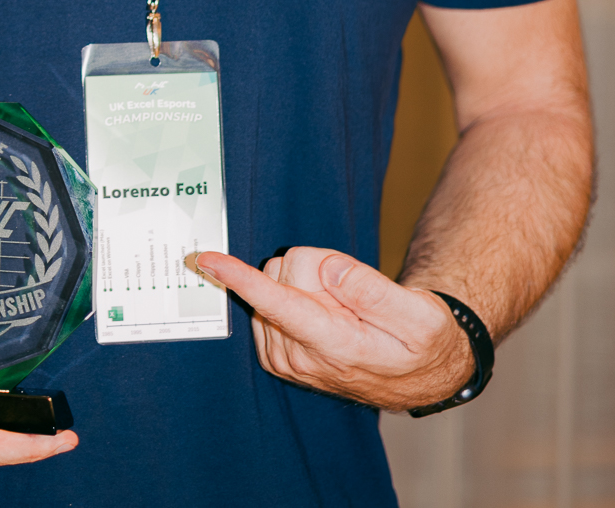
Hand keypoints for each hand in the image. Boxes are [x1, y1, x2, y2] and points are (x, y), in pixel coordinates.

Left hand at [194, 247, 475, 410]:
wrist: (422, 373)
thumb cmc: (423, 342)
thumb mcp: (420, 316)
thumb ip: (373, 290)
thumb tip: (326, 269)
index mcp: (333, 347)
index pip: (278, 304)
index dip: (241, 279)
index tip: (209, 260)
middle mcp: (299, 356)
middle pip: (284, 270)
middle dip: (318, 267)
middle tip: (355, 294)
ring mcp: (284, 356)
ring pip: (276, 276)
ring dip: (310, 281)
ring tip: (348, 307)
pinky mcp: (276, 350)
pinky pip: (272, 291)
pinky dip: (298, 291)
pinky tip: (328, 310)